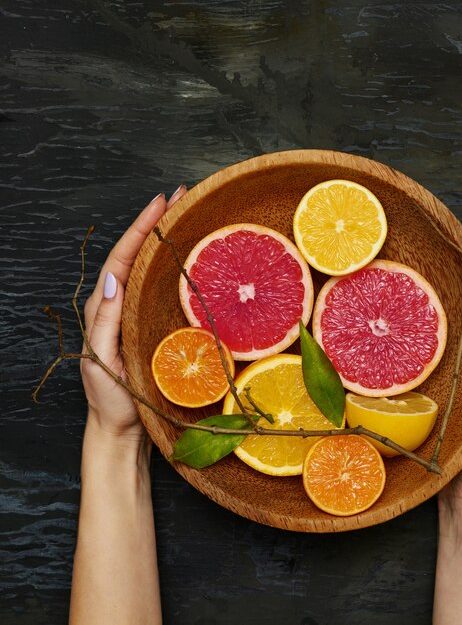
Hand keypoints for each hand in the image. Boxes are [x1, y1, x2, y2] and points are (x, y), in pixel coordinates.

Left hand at [80, 186, 186, 442]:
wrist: (123, 428)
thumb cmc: (111, 399)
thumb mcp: (101, 360)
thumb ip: (104, 321)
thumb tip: (112, 278)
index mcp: (105, 308)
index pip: (122, 257)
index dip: (140, 228)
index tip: (160, 203)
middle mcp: (121, 305)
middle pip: (137, 255)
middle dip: (156, 223)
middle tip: (179, 198)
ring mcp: (140, 315)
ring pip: (152, 270)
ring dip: (167, 241)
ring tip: (187, 217)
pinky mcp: (156, 327)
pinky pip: (164, 292)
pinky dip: (177, 270)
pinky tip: (194, 261)